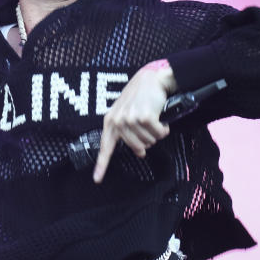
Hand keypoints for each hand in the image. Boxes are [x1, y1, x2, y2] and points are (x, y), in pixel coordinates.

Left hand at [93, 60, 177, 183]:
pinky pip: (158, 134)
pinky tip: (161, 119)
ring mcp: (130, 119)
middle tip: (149, 127)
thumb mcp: (127, 113)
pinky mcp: (144, 117)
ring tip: (154, 120)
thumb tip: (139, 152)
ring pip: (149, 142)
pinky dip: (163, 129)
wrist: (151, 79)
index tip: (97, 180)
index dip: (102, 165)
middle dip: (147, 141)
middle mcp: (118, 121)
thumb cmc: (140, 96)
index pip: (105, 147)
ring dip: (156, 133)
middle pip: (137, 148)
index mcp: (110, 122)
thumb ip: (128, 132)